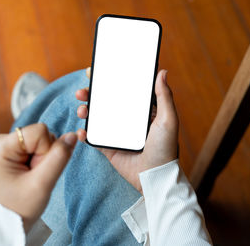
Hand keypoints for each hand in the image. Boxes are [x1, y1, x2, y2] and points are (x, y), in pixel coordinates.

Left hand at [0, 123, 77, 231]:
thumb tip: (72, 136)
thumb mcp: (43, 184)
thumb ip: (60, 157)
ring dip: (42, 157)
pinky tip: (29, 170)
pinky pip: (36, 143)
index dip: (46, 151)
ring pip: (40, 138)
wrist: (9, 219)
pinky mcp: (11, 146)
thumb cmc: (20, 206)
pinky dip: (38, 157)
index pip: (39, 131)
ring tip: (30, 175)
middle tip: (33, 175)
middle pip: (39, 134)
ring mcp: (4, 143)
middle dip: (43, 155)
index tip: (35, 171)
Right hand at [75, 68, 178, 192]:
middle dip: (91, 94)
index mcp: (140, 110)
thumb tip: (162, 72)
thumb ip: (164, 96)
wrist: (154, 178)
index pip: (122, 90)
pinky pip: (93, 137)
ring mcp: (116, 133)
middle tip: (82, 92)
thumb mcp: (168, 120)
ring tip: (82, 110)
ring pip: (96, 117)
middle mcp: (127, 119)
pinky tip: (82, 131)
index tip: (95, 73)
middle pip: (105, 102)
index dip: (109, 80)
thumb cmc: (165, 149)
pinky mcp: (109, 147)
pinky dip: (84, 133)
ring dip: (85, 111)